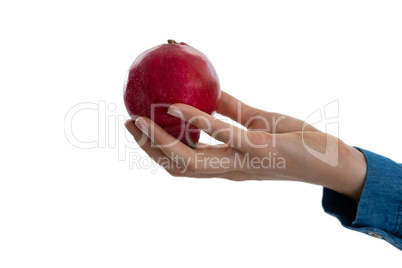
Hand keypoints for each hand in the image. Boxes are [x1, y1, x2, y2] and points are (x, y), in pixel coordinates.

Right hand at [125, 91, 366, 199]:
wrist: (330, 160)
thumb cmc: (293, 143)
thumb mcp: (256, 124)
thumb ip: (230, 112)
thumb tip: (206, 95)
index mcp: (225, 163)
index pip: (182, 161)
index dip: (155, 149)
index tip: (137, 126)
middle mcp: (227, 169)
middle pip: (177, 166)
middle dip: (148, 148)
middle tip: (129, 123)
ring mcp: (241, 162)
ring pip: (190, 160)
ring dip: (161, 140)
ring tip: (141, 118)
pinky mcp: (259, 149)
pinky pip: (223, 135)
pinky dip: (197, 121)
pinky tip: (179, 106)